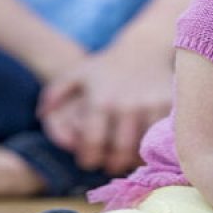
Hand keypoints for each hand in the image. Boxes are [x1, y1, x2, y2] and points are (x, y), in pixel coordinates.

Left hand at [39, 37, 172, 174]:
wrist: (144, 48)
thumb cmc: (106, 66)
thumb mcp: (76, 74)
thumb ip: (54, 94)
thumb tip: (42, 116)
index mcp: (101, 100)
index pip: (92, 143)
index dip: (88, 158)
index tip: (87, 160)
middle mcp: (126, 104)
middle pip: (119, 152)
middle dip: (111, 164)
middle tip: (108, 164)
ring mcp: (151, 105)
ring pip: (143, 149)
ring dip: (134, 159)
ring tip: (126, 157)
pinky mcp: (170, 106)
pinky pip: (163, 139)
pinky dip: (154, 147)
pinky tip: (146, 146)